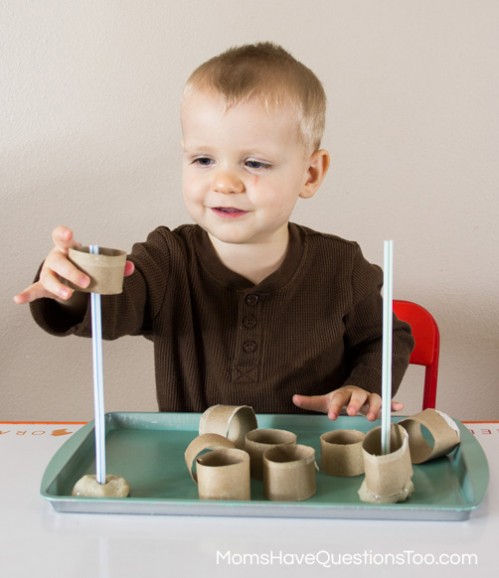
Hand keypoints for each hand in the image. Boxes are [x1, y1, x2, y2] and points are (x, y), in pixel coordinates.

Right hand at [13, 225, 134, 304]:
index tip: (68, 234)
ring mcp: (49, 272)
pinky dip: (27, 294)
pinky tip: (19, 299)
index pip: (62, 237)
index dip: (63, 234)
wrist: (73, 276)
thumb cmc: (85, 265)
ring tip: (68, 294)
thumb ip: (115, 265)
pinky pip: (34, 290)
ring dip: (58, 287)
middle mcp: (56, 258)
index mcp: (69, 248)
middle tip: (86, 283)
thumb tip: (130, 267)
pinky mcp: (44, 286)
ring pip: (49, 278)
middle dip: (72, 272)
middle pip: (59, 262)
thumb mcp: (98, 264)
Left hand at [292, 385, 403, 420]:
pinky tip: (399, 407)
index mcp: (343, 393)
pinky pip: (388, 403)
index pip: (339, 398)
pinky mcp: (379, 404)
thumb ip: (309, 401)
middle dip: (355, 404)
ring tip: (372, 417)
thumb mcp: (324, 401)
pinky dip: (393, 404)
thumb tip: (294, 398)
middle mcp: (357, 394)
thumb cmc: (338, 400)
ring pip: (375, 399)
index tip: (331, 416)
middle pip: (358, 396)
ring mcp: (369, 398)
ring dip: (375, 407)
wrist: (352, 394)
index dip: (335, 406)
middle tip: (351, 413)